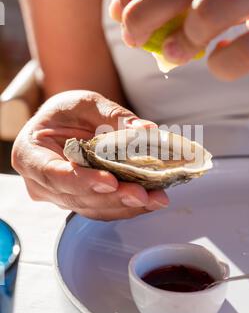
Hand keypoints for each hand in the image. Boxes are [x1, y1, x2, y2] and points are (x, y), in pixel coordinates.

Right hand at [12, 91, 168, 219]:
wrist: (68, 121)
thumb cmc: (68, 111)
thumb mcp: (87, 103)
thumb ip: (114, 116)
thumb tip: (145, 130)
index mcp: (29, 154)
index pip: (53, 174)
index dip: (82, 181)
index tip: (110, 181)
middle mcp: (41, 181)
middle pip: (76, 197)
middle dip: (113, 197)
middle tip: (142, 193)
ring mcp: (60, 195)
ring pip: (92, 208)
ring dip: (125, 206)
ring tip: (154, 198)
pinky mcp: (80, 200)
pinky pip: (103, 209)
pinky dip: (127, 207)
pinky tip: (150, 200)